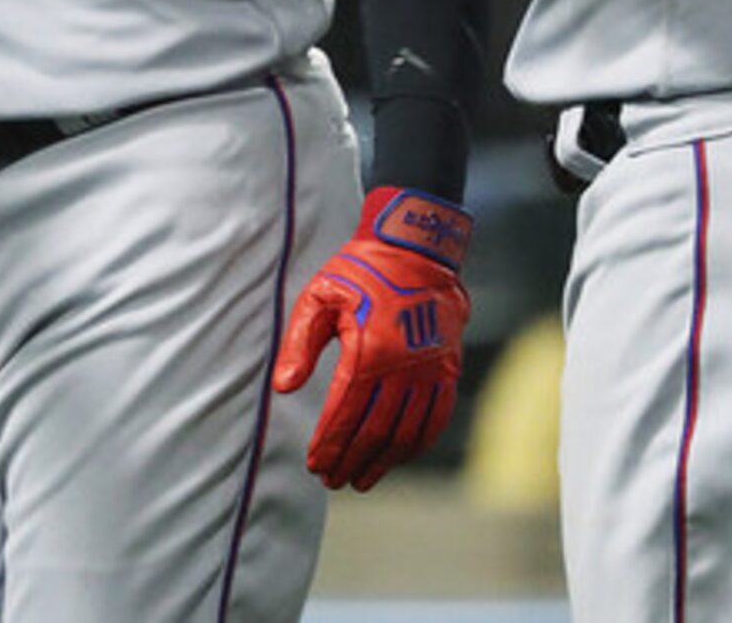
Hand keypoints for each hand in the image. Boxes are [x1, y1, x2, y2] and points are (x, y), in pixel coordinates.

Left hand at [272, 186, 472, 489]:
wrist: (416, 250)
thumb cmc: (360, 271)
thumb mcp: (319, 297)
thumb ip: (299, 345)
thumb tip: (283, 389)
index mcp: (371, 350)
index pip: (346, 412)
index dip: (330, 443)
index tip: (315, 465)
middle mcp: (404, 367)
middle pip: (376, 430)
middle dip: (351, 460)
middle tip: (332, 481)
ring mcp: (431, 371)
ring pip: (406, 432)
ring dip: (382, 462)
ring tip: (360, 480)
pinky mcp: (448, 369)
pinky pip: (436, 419)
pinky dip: (416, 445)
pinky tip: (398, 458)